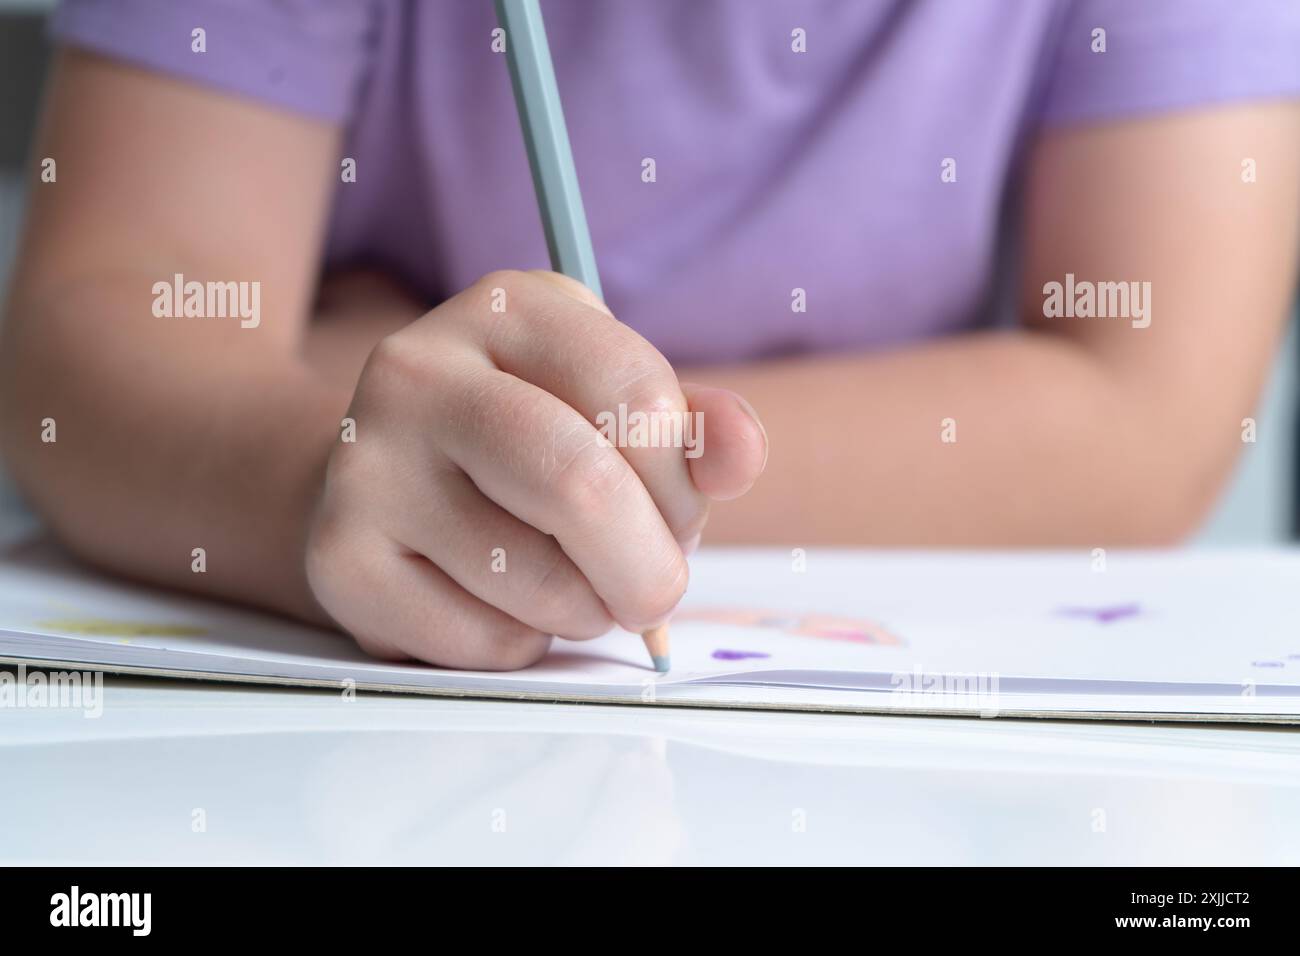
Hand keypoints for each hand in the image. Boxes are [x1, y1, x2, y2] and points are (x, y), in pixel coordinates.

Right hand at [304, 270, 766, 668]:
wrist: (385, 477)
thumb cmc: (525, 441)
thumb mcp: (611, 404)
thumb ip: (690, 429)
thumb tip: (740, 450)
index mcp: (507, 309)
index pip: (634, 392)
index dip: (681, 479)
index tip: (678, 511)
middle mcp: (418, 370)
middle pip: (576, 484)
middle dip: (647, 564)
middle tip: (655, 587)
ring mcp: (364, 463)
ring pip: (534, 578)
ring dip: (588, 609)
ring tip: (572, 585)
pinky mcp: (339, 557)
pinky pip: (481, 638)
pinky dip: (525, 643)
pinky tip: (504, 604)